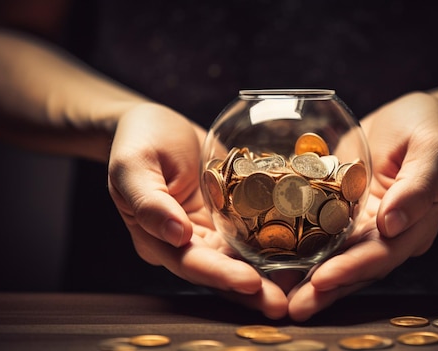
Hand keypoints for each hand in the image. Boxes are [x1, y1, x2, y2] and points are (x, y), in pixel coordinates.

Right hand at [107, 102, 287, 318]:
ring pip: (241, 259)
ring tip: (301, 289)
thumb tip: (177, 235)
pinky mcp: (231, 215)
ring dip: (269, 275)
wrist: (157, 122)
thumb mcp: (133, 165)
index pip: (191, 263)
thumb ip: (149, 202)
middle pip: (221, 271)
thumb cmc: (140, 139)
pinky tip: (304, 252)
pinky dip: (276, 244)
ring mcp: (211, 231)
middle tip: (284, 305)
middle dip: (251, 290)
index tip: (251, 283)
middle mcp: (186, 243)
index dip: (220, 276)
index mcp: (158, 239)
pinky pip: (254, 232)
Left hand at [286, 92, 437, 320]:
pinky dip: (299, 249)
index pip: (382, 254)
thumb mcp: (432, 147)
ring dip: (307, 279)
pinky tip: (271, 261)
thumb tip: (393, 224)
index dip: (353, 269)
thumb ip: (417, 185)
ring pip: (335, 257)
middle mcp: (387, 234)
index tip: (322, 280)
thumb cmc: (426, 126)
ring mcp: (364, 226)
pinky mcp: (342, 212)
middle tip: (292, 308)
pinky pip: (320, 232)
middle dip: (324, 288)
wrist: (410, 117)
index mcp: (415, 225)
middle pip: (355, 266)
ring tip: (275, 297)